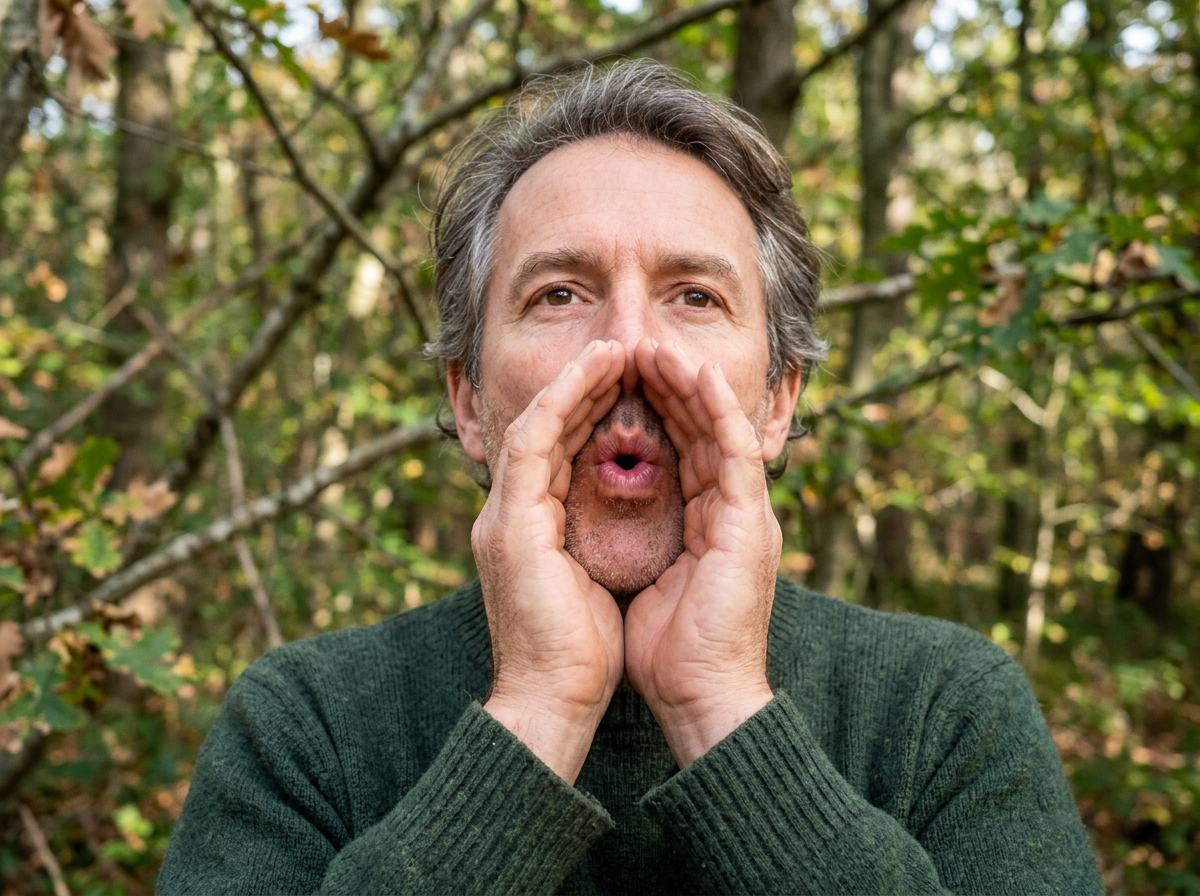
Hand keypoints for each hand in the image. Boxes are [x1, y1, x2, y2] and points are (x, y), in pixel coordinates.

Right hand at [476, 340, 625, 783]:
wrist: (554, 701)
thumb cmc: (582, 655)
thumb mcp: (593, 583)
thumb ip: (593, 543)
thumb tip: (623, 519)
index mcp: (529, 532)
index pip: (560, 455)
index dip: (591, 414)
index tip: (628, 384)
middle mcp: (508, 516)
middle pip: (547, 430)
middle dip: (585, 388)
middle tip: (623, 352)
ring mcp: (503, 517)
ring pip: (537, 423)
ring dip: (575, 382)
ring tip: (613, 348)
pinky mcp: (510, 523)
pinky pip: (535, 441)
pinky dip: (563, 401)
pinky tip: (595, 372)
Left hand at [624, 339, 778, 767]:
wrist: (695, 697)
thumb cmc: (660, 652)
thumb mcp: (635, 579)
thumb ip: (627, 539)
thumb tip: (588, 514)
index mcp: (701, 524)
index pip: (672, 450)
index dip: (646, 411)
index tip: (612, 379)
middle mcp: (726, 511)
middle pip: (693, 429)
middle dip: (665, 385)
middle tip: (633, 345)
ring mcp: (743, 513)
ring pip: (715, 427)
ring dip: (687, 383)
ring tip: (656, 344)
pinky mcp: (751, 521)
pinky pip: (733, 447)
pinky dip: (715, 406)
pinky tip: (691, 372)